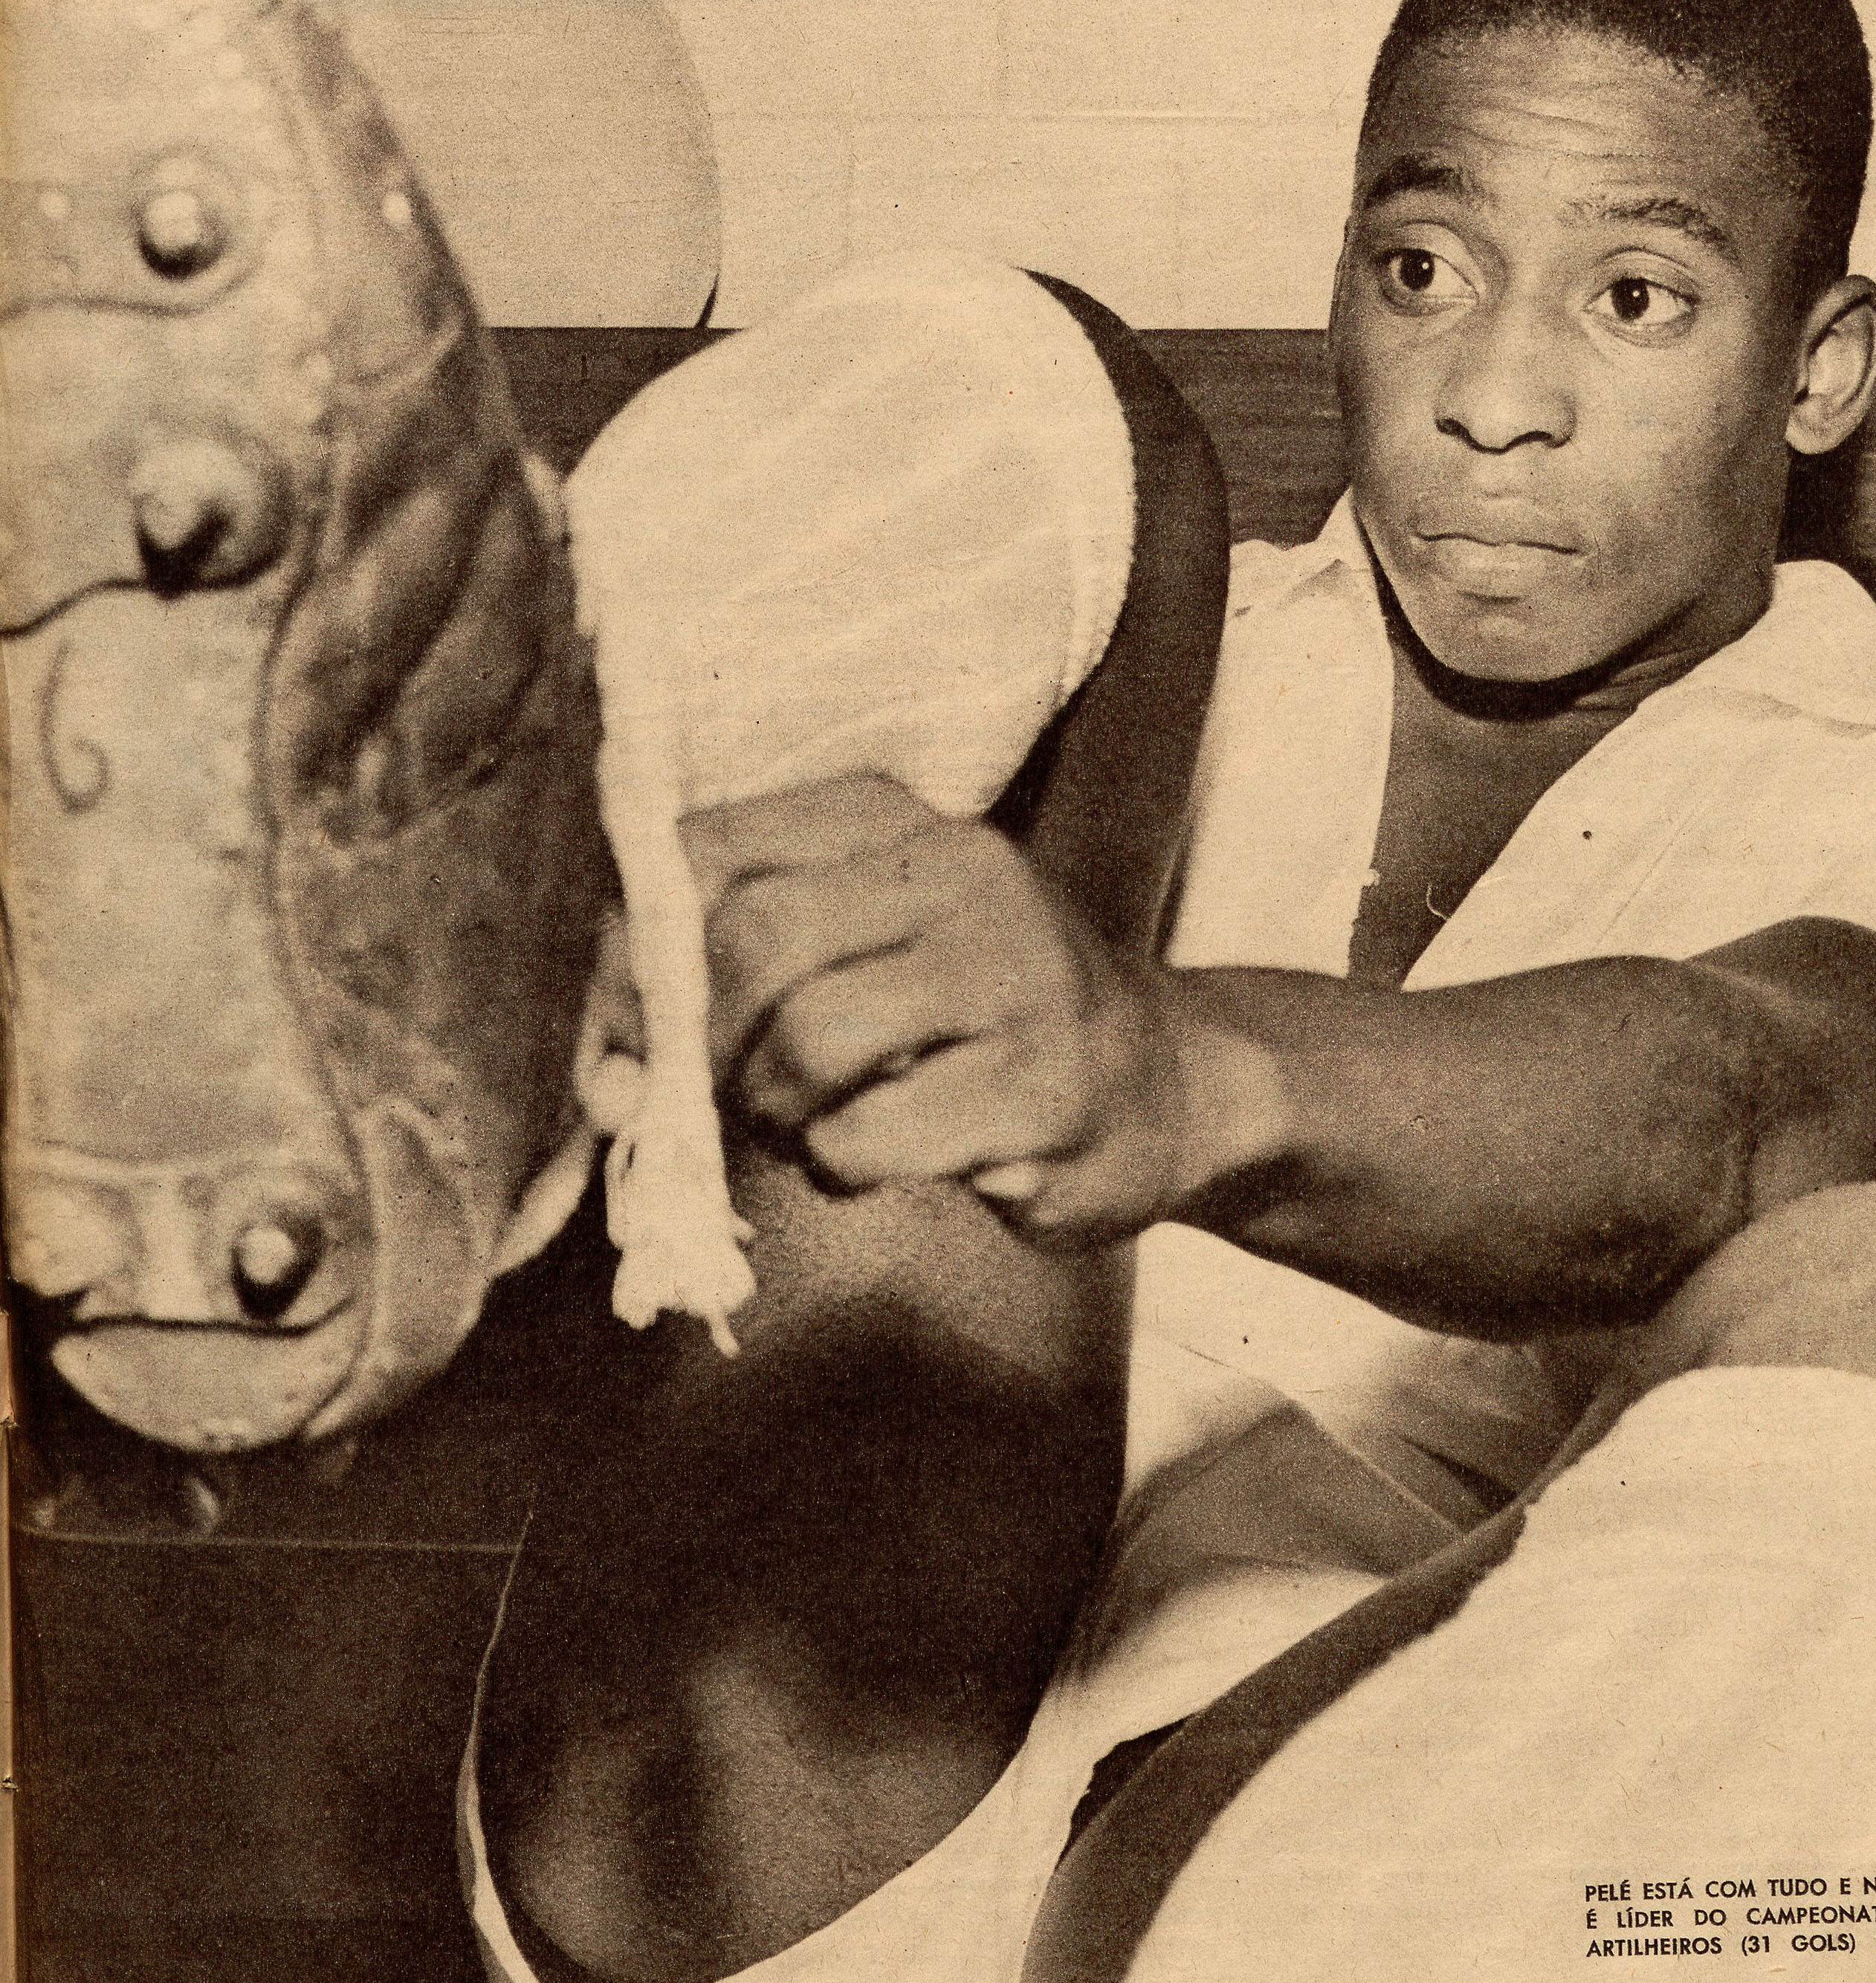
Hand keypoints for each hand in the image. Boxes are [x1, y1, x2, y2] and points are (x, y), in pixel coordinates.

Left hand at [584, 773, 1206, 1244]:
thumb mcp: (865, 948)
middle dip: (705, 1043)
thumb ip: (732, 974)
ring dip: (773, 1111)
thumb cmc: (973, 1019)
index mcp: (894, 818)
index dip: (633, 952)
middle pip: (753, 938)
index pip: (704, 851)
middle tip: (728, 1096)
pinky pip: (868, 1136)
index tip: (624, 1029)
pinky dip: (836, 1165)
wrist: (1163, 1082)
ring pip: (806, 1038)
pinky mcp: (1040, 1086)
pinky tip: (873, 1157)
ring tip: (809, 1124)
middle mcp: (962, 870)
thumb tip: (604, 1074)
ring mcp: (1015, 974)